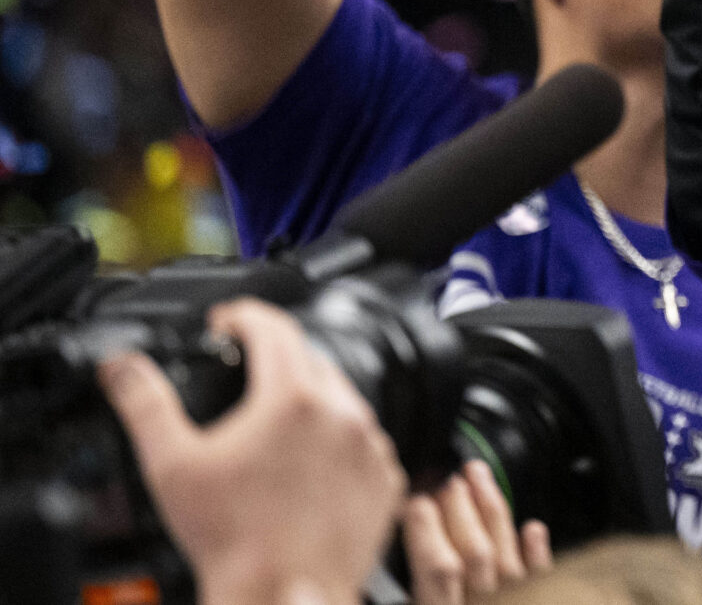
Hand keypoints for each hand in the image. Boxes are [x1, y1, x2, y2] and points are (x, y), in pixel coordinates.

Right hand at [99, 300, 405, 604]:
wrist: (278, 594)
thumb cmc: (230, 540)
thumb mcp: (170, 465)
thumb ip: (146, 404)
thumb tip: (124, 366)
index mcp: (292, 399)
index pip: (273, 327)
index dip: (243, 316)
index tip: (227, 323)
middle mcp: (343, 413)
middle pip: (310, 358)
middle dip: (275, 357)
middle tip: (244, 374)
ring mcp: (370, 446)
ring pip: (343, 399)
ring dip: (310, 399)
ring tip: (273, 424)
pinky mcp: (386, 478)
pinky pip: (365, 440)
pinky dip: (339, 440)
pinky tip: (309, 461)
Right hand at [401, 459, 551, 604]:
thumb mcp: (414, 602)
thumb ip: (412, 582)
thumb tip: (406, 526)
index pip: (434, 569)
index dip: (424, 527)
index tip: (415, 496)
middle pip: (473, 553)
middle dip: (458, 506)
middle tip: (446, 475)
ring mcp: (510, 604)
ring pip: (504, 556)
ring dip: (490, 508)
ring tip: (477, 474)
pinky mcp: (538, 600)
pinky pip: (539, 577)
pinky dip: (536, 550)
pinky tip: (532, 527)